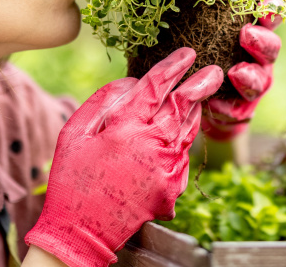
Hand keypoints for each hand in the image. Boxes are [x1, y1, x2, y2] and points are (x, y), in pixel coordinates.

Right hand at [24, 48, 221, 266]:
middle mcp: (152, 145)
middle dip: (201, 83)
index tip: (188, 53)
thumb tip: (131, 81)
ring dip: (195, 110)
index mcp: (125, 127)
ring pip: (189, 129)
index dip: (174, 66)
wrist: (81, 233)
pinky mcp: (172, 188)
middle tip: (214, 70)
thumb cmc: (71, 179)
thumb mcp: (74, 133)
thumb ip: (102, 101)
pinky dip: (184, 140)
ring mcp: (166, 168)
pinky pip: (183, 155)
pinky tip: (180, 133)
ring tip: (199, 96)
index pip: (157, 86)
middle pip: (185, 105)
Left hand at [201, 0, 281, 140]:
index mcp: (254, 35)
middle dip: (261, 40)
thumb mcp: (204, 32)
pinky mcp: (240, 111)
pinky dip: (226, 107)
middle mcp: (259, 59)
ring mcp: (253, 86)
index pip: (270, 19)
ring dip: (249, 77)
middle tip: (246, 34)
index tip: (265, 3)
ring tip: (236, 73)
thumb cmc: (202, 56)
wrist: (197, 100)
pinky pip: (237, 111)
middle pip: (271, 48)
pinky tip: (214, 103)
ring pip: (259, 82)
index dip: (272, 11)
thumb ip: (207, 16)